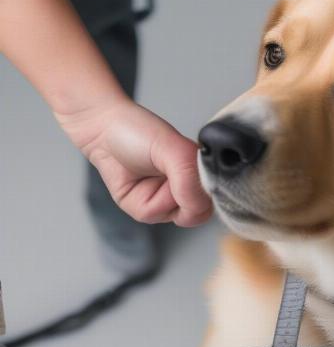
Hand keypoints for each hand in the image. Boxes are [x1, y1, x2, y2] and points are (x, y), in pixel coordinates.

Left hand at [55, 95, 211, 226]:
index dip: (206, 194)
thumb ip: (191, 181)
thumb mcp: (175, 150)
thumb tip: (197, 208)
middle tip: (170, 172)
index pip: (219, 198)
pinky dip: (142, 201)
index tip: (193, 177)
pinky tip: (137, 181)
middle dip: (183, 195)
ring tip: (151, 173)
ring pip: (174, 217)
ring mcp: (166, 200)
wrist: (101, 129)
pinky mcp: (144, 207)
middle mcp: (188, 189)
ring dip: (161, 197)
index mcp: (202, 173)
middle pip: (199, 213)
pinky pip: (151, 216)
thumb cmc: (138, 131)